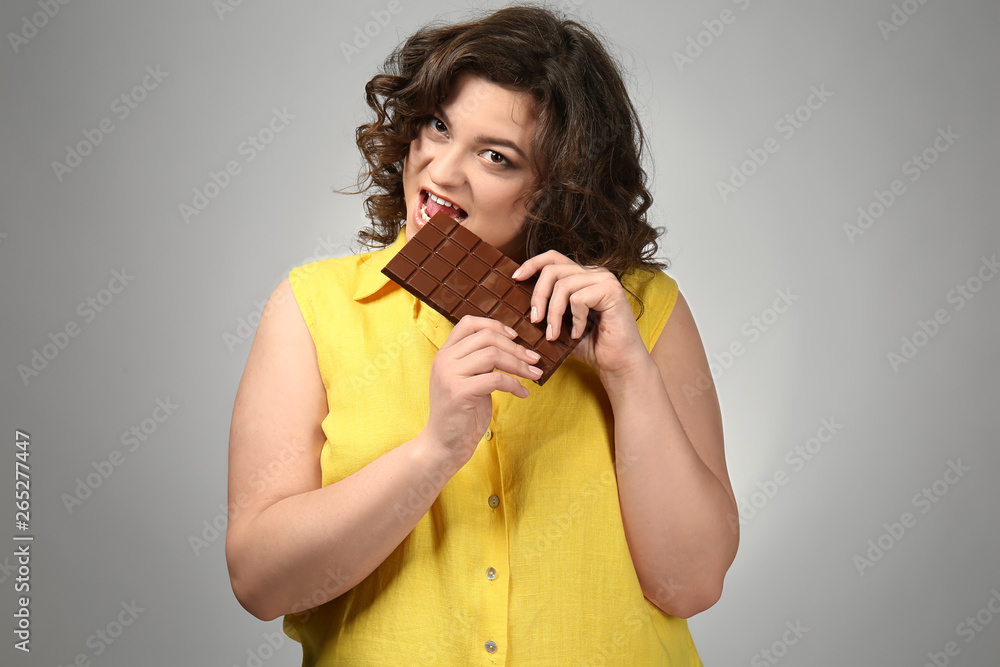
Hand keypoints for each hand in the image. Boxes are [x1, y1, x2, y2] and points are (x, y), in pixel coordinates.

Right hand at [421, 316, 542, 464]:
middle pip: (486, 337)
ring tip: (534, 374)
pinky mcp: (459, 393)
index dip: (494, 325)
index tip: (515, 337)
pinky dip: (515, 384)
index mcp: (445, 354)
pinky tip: (522, 393)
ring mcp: (449, 375)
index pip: (468, 323)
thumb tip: (511, 349)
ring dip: (519, 364)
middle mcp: (444, 360)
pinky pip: (496, 379)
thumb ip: (480, 363)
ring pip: (493, 355)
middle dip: (516, 347)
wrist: (443, 445)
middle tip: (535, 359)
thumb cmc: (460, 414)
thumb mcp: (468, 381)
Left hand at [512, 250, 648, 378]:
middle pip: (553, 270)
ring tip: (554, 335)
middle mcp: (594, 273)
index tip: (516, 278)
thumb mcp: (561, 323)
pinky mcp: (612, 291)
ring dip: (554, 314)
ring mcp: (605, 280)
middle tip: (534, 320)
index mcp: (582, 276)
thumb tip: (516, 298)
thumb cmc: (590, 346)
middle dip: (538, 296)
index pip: (553, 257)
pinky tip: (579, 333)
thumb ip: (547, 307)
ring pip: (563, 286)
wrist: (616, 364)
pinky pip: (579, 299)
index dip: (532, 264)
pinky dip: (575, 320)